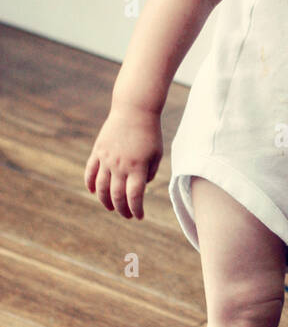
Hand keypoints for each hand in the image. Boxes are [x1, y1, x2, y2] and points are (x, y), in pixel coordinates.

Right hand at [84, 105, 162, 219]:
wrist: (134, 110)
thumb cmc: (150, 133)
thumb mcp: (157, 154)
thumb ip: (150, 173)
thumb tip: (141, 187)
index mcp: (138, 167)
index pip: (135, 197)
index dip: (136, 209)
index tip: (139, 216)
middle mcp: (120, 166)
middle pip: (117, 196)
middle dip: (122, 209)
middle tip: (126, 215)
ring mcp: (107, 159)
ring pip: (101, 188)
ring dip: (105, 201)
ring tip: (111, 207)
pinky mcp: (98, 151)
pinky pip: (90, 172)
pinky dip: (90, 184)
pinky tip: (94, 192)